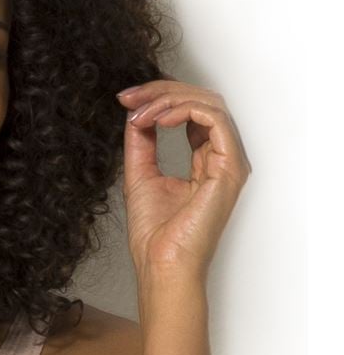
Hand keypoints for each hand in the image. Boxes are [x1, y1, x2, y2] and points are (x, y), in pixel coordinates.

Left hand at [115, 79, 251, 281]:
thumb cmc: (156, 234)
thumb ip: (142, 141)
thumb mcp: (140, 173)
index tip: (126, 100)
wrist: (161, 263)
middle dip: (162, 91)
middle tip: (129, 97)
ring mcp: (229, 162)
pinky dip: (182, 110)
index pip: (191, 112)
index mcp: (205, 160)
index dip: (159, 98)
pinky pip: (213, 119)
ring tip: (140, 114)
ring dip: (168, 100)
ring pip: (209, 104)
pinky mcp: (229, 167)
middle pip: (202, 101)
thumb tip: (137, 113)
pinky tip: (157, 120)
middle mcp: (222, 158)